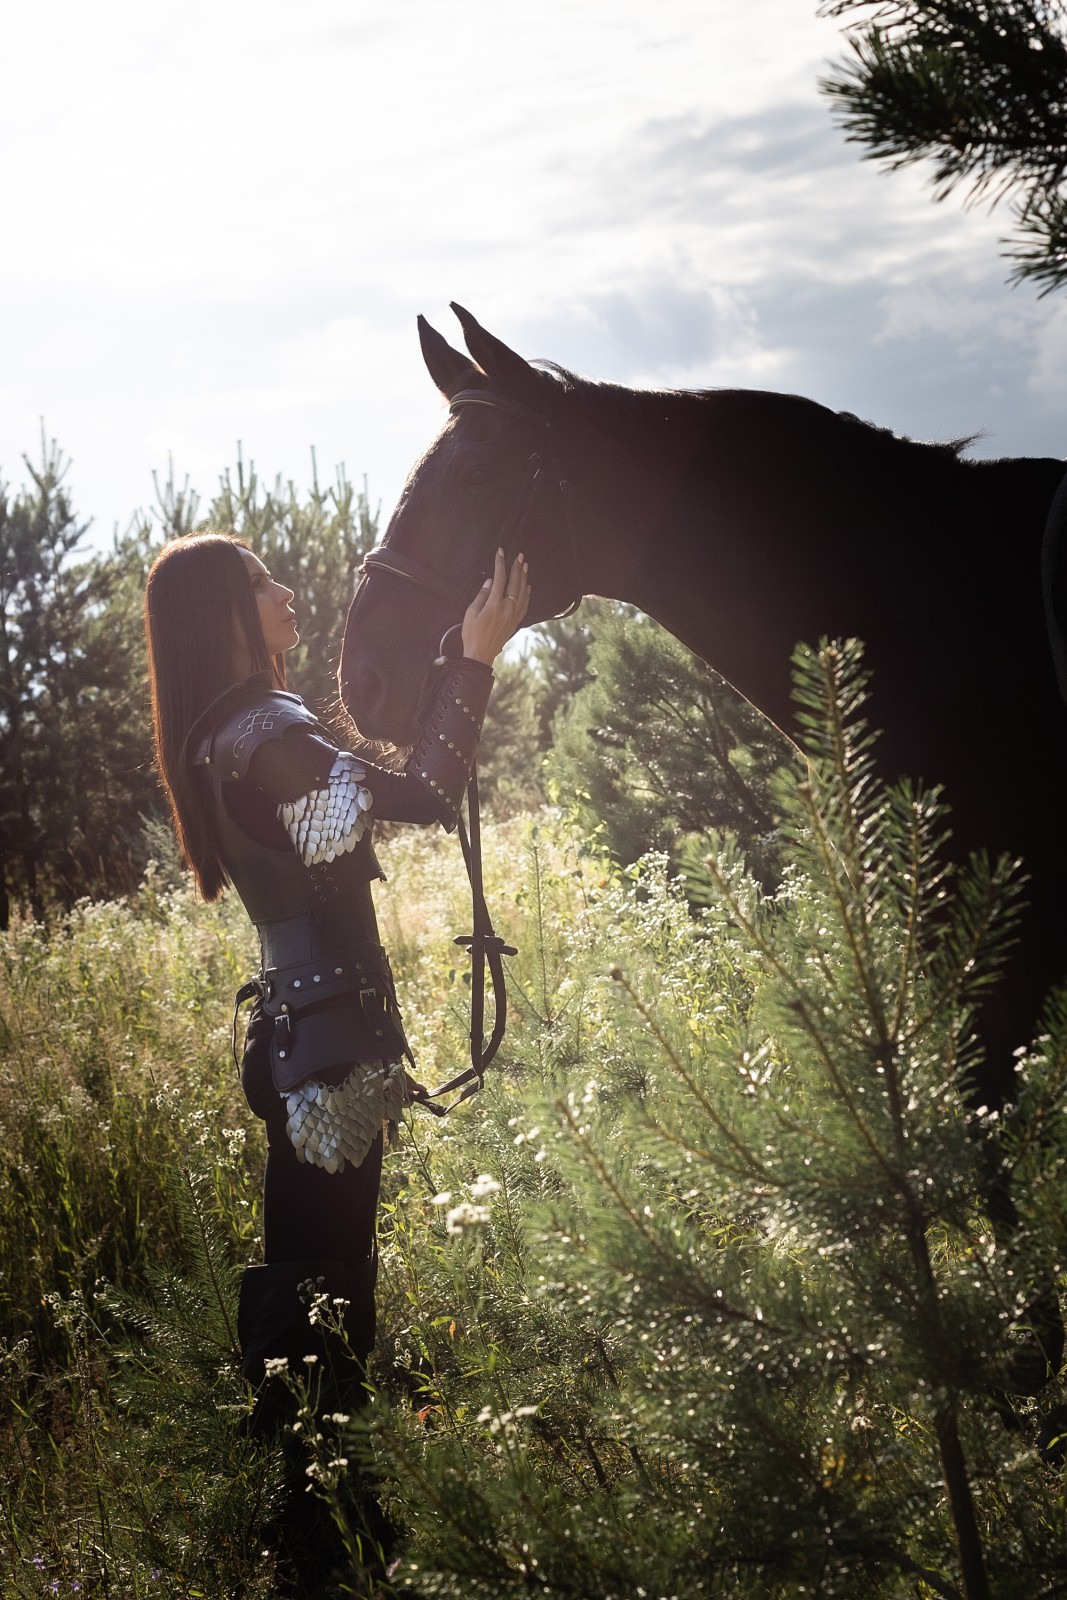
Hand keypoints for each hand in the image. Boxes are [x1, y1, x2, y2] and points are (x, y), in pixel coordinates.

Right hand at [460, 549, 530, 664]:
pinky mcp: (515, 622)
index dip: (500, 563)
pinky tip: (528, 587)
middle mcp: (508, 608)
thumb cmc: (472, 634)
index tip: (501, 552)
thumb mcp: (471, 613)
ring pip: (523, 592)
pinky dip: (527, 594)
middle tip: (520, 556)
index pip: (500, 578)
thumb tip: (489, 582)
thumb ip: (481, 595)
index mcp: (495, 604)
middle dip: (517, 567)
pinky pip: (525, 604)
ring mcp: (513, 615)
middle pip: (515, 583)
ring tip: (525, 566)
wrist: (481, 654)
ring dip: (524, 578)